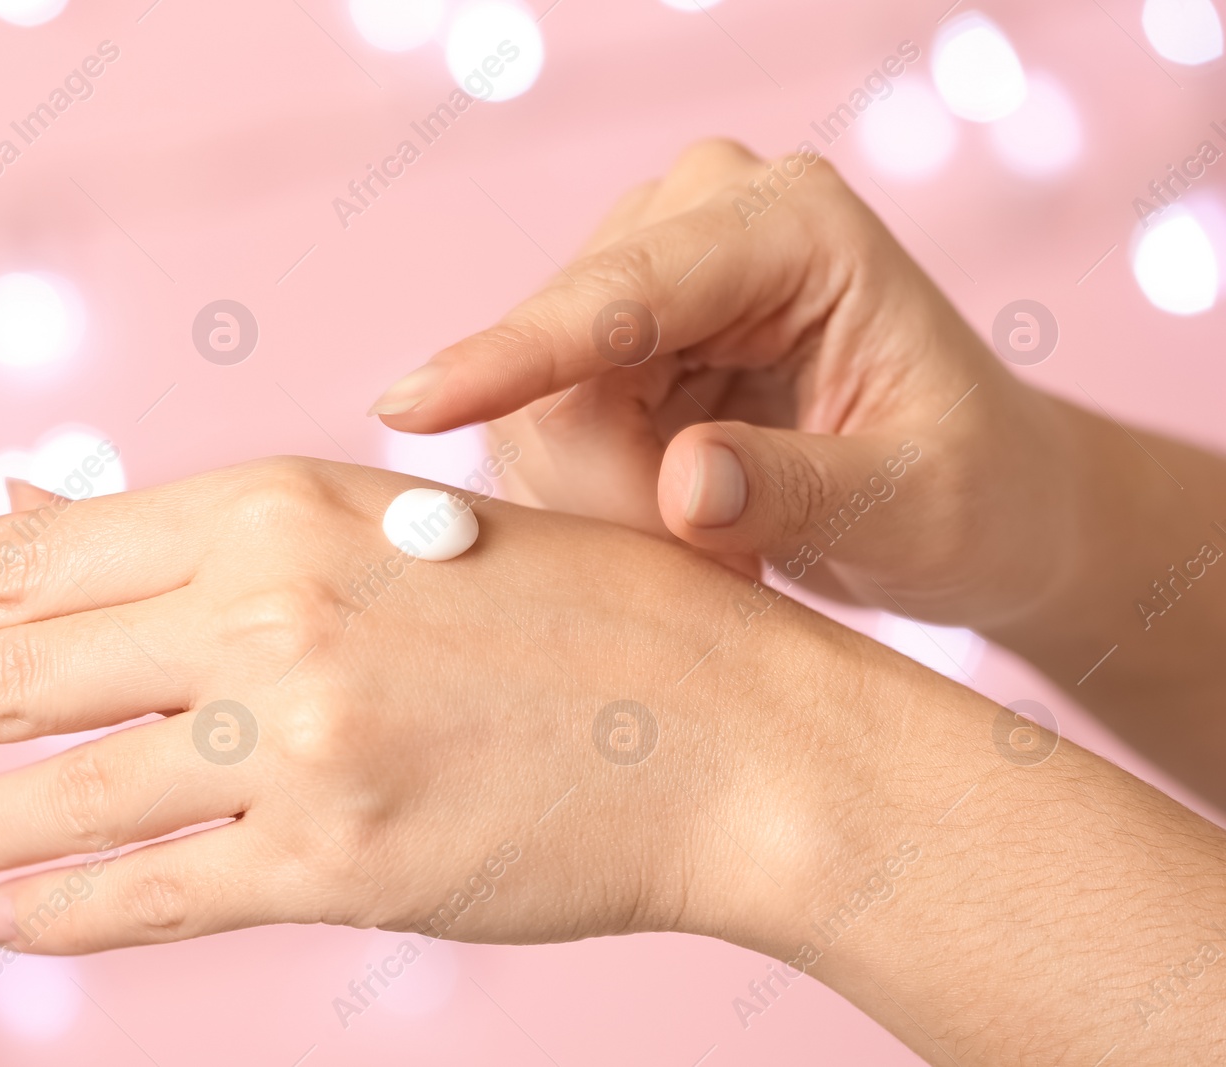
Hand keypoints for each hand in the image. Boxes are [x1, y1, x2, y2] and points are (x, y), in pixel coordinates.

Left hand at [0, 458, 1225, 1064]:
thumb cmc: (578, 614)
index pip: (39, 552)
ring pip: (68, 790)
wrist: (732, 729)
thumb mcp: (396, 526)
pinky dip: (62, 908)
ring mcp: (302, 744)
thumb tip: (57, 537)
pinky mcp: (341, 864)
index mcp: (284, 504)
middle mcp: (274, 614)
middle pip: (21, 665)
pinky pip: (157, 890)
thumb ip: (225, 537)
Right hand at [369, 139, 1081, 631]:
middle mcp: (702, 222)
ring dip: (597, 509)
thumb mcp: (917, 504)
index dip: (515, 355)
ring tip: (718, 560)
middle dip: (602, 495)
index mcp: (790, 227)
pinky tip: (676, 533)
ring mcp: (646, 275)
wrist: (979, 499)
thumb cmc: (974, 490)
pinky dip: (591, 506)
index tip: (414, 407)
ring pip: (534, 405)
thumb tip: (679, 488)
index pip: (622, 296)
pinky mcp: (614, 339)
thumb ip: (801, 490)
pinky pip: (541, 432)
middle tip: (710, 584)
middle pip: (560, 364)